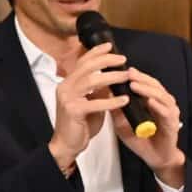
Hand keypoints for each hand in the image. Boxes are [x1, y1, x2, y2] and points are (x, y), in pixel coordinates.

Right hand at [48, 43, 129, 168]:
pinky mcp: (73, 111)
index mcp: (68, 83)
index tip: (110, 46)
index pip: (82, 62)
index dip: (95, 52)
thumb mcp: (89, 103)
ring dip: (111, 77)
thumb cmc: (79, 125)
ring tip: (126, 77)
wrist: (66, 145)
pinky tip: (124, 100)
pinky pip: (95, 103)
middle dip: (106, 61)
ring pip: (91, 81)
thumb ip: (97, 91)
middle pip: (87, 67)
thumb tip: (111, 79)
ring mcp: (68, 99)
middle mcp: (65, 87)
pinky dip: (111, 101)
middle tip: (123, 60)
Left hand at [112, 67, 185, 186]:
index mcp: (152, 100)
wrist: (155, 157)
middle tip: (128, 73)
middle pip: (154, 85)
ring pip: (161, 96)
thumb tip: (104, 96)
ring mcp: (169, 112)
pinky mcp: (173, 124)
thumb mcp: (122, 124)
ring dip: (148, 90)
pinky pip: (166, 113)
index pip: (146, 83)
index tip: (123, 69)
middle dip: (141, 78)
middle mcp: (162, 103)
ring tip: (135, 85)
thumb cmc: (141, 139)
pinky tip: (149, 102)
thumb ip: (116, 111)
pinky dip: (158, 106)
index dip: (136, 76)